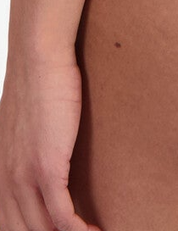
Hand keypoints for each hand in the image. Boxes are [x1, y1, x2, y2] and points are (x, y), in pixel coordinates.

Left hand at [0, 50, 101, 230]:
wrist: (39, 57)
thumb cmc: (38, 80)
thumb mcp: (26, 118)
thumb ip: (32, 139)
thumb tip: (52, 142)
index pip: (8, 222)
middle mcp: (5, 180)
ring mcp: (23, 176)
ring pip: (40, 230)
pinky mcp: (46, 167)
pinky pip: (61, 216)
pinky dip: (78, 230)